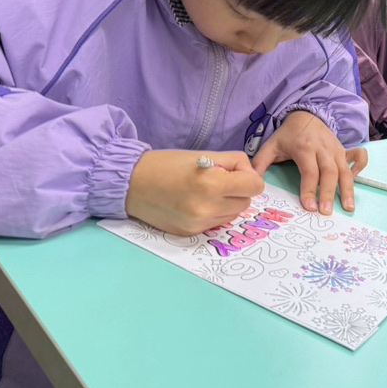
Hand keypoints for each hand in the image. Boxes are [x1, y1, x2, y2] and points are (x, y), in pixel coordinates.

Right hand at [126, 150, 264, 235]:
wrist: (131, 184)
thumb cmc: (168, 164)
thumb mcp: (205, 154)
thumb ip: (235, 163)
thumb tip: (253, 176)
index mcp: (212, 184)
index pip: (255, 186)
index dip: (248, 177)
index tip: (235, 173)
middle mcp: (208, 208)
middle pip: (246, 202)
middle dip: (238, 191)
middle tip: (218, 181)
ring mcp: (199, 224)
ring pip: (233, 215)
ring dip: (227, 204)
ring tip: (205, 192)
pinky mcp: (190, 233)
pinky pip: (216, 223)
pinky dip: (213, 213)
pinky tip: (195, 204)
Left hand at [252, 110, 367, 214]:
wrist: (305, 114)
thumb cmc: (288, 134)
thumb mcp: (271, 145)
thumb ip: (260, 162)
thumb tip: (252, 181)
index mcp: (304, 148)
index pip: (310, 171)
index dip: (310, 189)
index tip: (309, 207)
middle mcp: (323, 149)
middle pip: (329, 172)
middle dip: (329, 193)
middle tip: (326, 212)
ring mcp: (336, 149)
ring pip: (345, 169)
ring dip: (348, 189)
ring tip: (348, 207)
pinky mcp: (344, 149)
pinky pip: (358, 157)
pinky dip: (360, 168)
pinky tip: (354, 182)